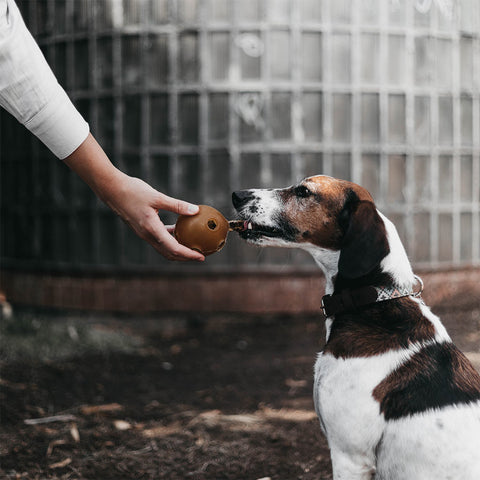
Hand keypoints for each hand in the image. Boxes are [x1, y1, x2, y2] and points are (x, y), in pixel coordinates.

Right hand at [63, 133, 204, 261]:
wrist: (112, 190)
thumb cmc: (133, 191)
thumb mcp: (157, 197)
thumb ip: (177, 205)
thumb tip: (196, 210)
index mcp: (152, 229)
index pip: (174, 248)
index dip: (189, 254)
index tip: (201, 257)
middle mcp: (147, 235)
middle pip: (170, 254)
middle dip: (186, 257)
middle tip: (201, 256)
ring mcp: (144, 234)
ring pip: (164, 248)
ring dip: (178, 250)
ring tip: (192, 246)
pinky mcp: (142, 229)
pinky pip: (159, 239)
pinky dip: (170, 239)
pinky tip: (178, 230)